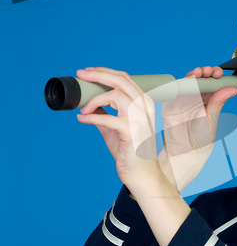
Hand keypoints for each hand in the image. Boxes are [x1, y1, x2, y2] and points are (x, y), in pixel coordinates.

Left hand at [76, 67, 163, 190]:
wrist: (141, 174)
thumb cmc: (129, 152)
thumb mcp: (115, 128)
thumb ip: (104, 114)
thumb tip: (88, 104)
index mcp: (144, 103)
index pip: (125, 79)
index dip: (105, 72)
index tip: (88, 72)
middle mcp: (145, 108)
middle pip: (121, 81)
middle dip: (98, 74)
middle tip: (81, 74)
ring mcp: (140, 119)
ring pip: (113, 95)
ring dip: (93, 100)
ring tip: (83, 110)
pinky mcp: (131, 131)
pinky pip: (106, 118)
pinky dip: (90, 117)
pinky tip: (82, 119)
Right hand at [158, 66, 236, 191]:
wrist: (185, 152)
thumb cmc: (201, 139)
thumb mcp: (212, 119)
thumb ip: (218, 102)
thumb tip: (232, 88)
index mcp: (209, 100)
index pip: (213, 84)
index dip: (216, 76)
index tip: (220, 73)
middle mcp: (197, 97)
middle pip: (201, 79)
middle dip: (206, 72)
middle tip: (210, 72)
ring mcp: (184, 99)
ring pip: (189, 82)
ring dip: (194, 75)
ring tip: (199, 73)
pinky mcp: (172, 103)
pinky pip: (176, 90)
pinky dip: (181, 83)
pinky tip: (188, 80)